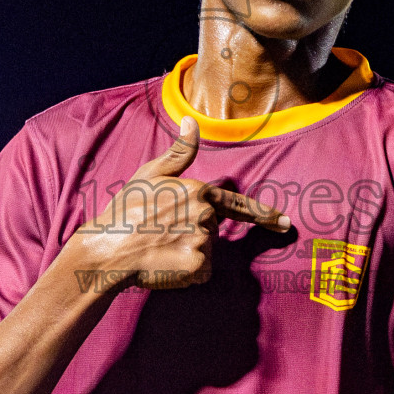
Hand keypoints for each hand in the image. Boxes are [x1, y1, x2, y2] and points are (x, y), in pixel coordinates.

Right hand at [74, 117, 290, 288]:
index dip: (264, 215)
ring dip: (188, 252)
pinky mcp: (197, 266)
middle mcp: (206, 215)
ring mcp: (203, 241)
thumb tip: (193, 120)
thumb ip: (179, 151)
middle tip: (161, 232)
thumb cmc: (126, 210)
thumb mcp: (150, 174)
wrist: (108, 250)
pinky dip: (185, 273)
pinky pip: (200, 272)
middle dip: (193, 232)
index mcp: (199, 191)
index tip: (285, 223)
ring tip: (159, 248)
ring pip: (206, 251)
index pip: (238, 205)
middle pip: (212, 228)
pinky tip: (164, 264)